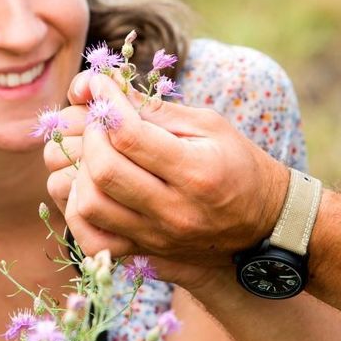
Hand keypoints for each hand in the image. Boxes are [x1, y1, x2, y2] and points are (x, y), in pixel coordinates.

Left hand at [44, 71, 290, 268]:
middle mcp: (174, 211)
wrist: (262, 226)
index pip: (130, 135)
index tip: (99, 85)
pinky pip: (91, 240)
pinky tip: (92, 188)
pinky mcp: (144, 255)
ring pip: (89, 206)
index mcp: (196, 172)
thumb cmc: (238, 165)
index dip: (106, 103)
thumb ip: (158, 109)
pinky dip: (78, 212)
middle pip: (104, 171)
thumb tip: (108, 85)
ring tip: (97, 154)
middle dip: (91, 135)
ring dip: (81, 172)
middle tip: (100, 121)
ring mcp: (156, 238)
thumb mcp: (210, 126)